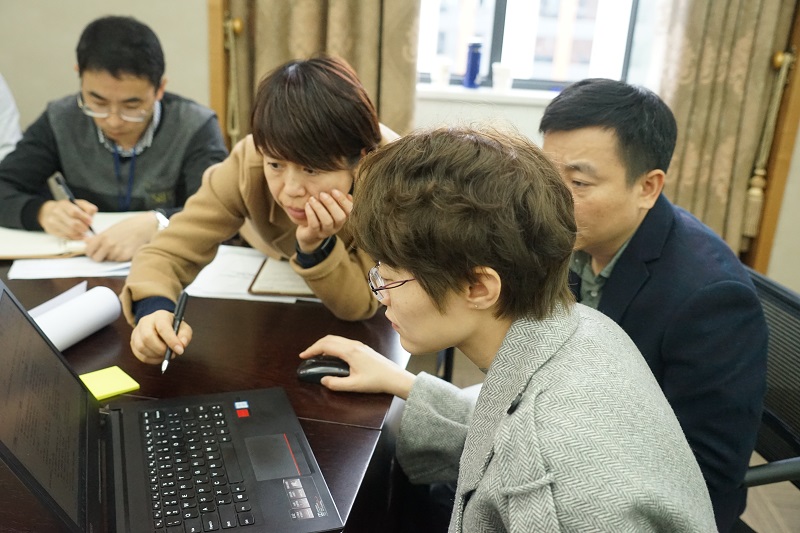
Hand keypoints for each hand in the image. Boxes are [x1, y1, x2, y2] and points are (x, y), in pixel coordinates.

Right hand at [37, 199, 97, 239]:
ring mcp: (53, 222)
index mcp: (64, 204)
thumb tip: (91, 215)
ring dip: (80, 234)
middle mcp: (56, 212)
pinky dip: (75, 237)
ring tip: (83, 232)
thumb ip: (88, 208)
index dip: (85, 218)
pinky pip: (66, 237)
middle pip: (73, 224)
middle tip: (87, 228)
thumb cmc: (68, 209)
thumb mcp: (78, 204)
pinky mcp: (52, 230)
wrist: (49, 212)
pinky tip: (78, 235)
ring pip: (70, 232)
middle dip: (84, 228)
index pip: (74, 212)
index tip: (90, 221)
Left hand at [84, 211, 159, 261]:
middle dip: (100, 257)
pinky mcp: (125, 257)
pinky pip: (117, 261)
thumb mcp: (110, 230)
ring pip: (108, 260)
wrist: (144, 227)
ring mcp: (117, 251)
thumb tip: (85, 242)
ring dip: (112, 257)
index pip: (88, 251)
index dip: (91, 252)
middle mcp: (108, 245)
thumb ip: (97, 238)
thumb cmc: (127, 227)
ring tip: (119, 248)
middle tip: (106, 252)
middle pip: (96, 259)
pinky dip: (120, 257)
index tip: (95, 251)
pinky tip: (125, 250)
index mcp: (102, 237)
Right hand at [130, 310, 192, 364]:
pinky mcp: (133, 342)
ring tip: (166, 355)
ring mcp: (137, 332)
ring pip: (141, 347)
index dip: (171, 340)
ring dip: (155, 355)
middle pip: (147, 337)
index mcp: (160, 316)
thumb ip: (185, 336)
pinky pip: (139, 354)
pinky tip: (159, 357)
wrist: (159, 325)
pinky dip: (151, 359)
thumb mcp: (183, 328)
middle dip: (160, 349)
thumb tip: (182, 345)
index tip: (180, 350)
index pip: (163, 327)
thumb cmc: (173, 327)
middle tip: (171, 354)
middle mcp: (145, 322)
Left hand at [295, 189, 351, 251]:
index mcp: (341, 219)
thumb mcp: (329, 210)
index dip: (343, 200)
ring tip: (312, 199)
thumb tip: (348, 195)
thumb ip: (338, 203)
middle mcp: (336, 227)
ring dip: (320, 208)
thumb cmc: (319, 217)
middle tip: (322, 194)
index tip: (334, 190)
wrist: (308, 235)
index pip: (349, 211)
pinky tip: (307, 205)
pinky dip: (311, 214)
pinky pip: (314, 225)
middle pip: (340, 217)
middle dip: (331, 204)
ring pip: (327, 221)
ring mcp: (325, 232)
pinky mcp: (313, 234)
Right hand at [299, 335, 414, 398]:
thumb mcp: (354, 385)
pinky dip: (333, 346)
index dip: (312, 350)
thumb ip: (336, 383)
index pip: (325, 346)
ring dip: (324, 345)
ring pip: (336, 339)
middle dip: (316, 345)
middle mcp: (354, 345)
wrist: (395, 377)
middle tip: (307, 355)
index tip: (303, 356)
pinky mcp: (362, 348)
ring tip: (317, 355)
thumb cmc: (377, 381)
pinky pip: (343, 342)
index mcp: (350, 351)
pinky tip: (332, 356)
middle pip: (329, 339)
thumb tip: (323, 380)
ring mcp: (359, 345)